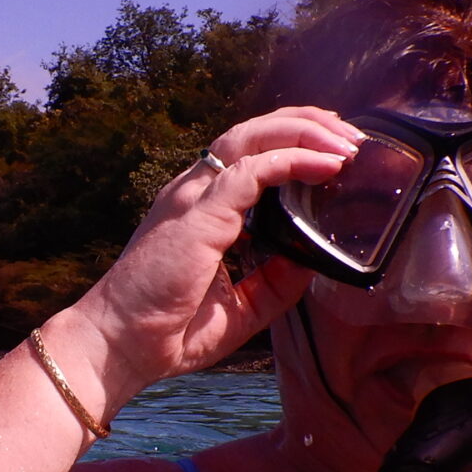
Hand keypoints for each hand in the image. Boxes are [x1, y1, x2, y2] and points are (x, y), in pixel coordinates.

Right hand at [60, 107, 359, 403]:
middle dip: (307, 124)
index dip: (294, 140)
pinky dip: (293, 161)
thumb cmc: (167, 330)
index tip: (336, 151)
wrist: (119, 347)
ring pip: (252, 137)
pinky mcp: (198, 214)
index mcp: (199, 207)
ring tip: (346, 142)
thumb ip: (274, 281)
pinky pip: (252, 171)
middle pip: (254, 131)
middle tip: (352, 136)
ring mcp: (193, 198)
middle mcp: (194, 191)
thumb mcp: (241, 306)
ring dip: (304, 132)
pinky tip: (326, 166)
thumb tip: (312, 261)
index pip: (249, 151)